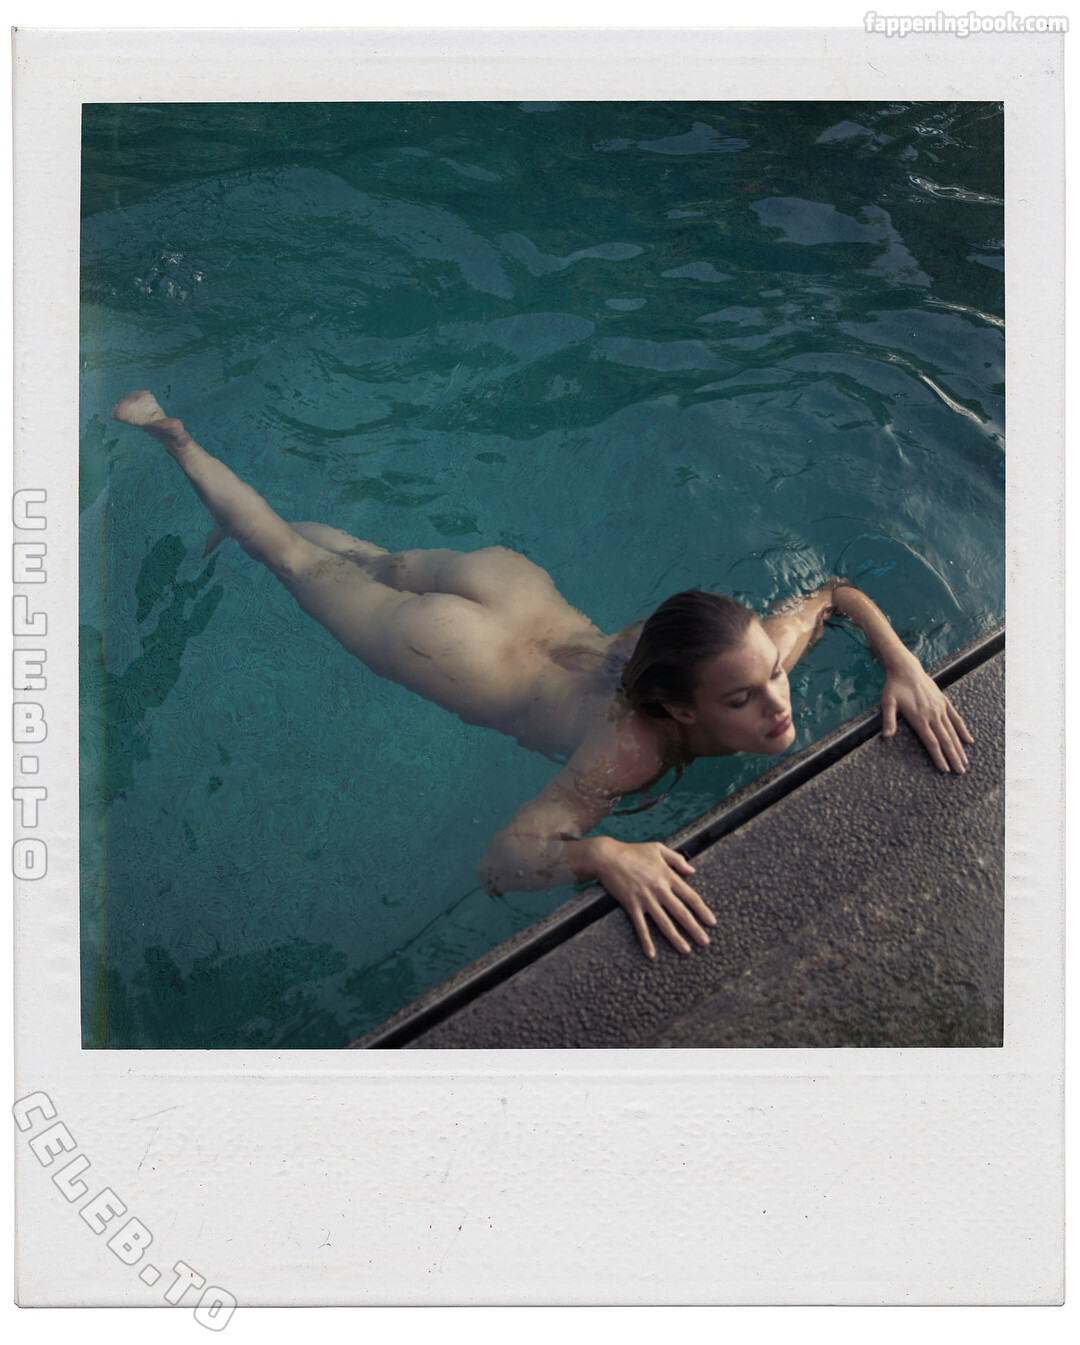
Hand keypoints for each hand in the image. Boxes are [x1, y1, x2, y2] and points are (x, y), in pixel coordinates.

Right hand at [589, 837, 716, 959]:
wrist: (607, 856)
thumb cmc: (633, 851)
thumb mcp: (658, 848)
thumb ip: (677, 859)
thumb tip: (693, 871)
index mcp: (668, 876)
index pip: (691, 897)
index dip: (703, 910)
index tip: (712, 922)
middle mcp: (660, 889)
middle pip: (681, 913)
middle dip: (695, 929)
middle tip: (705, 942)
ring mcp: (646, 899)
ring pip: (664, 923)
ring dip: (676, 938)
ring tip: (686, 950)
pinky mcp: (632, 905)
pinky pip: (641, 927)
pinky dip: (646, 941)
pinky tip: (651, 954)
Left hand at [881, 654, 973, 772]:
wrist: (906, 668)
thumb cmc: (894, 687)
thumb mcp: (887, 703)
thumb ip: (889, 720)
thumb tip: (886, 737)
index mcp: (919, 718)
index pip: (931, 742)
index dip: (939, 757)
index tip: (945, 770)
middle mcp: (932, 715)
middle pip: (945, 740)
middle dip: (953, 757)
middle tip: (960, 772)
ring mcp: (940, 708)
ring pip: (952, 732)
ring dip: (959, 748)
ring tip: (965, 762)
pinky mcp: (944, 702)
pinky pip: (956, 718)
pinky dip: (963, 730)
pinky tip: (968, 741)